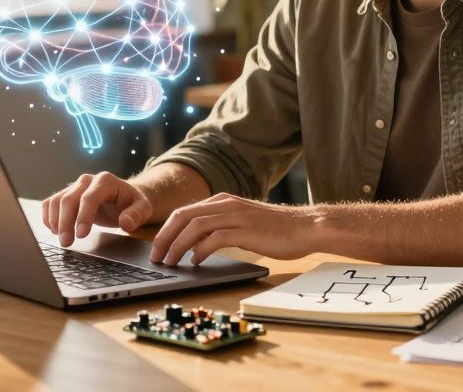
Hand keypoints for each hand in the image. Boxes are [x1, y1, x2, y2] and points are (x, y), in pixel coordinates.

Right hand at [42, 172, 153, 246]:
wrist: (124, 197)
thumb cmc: (132, 203)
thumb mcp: (142, 208)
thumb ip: (136, 215)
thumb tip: (126, 224)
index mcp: (106, 181)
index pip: (90, 197)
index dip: (83, 216)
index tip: (81, 234)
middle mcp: (87, 180)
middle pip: (69, 199)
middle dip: (65, 222)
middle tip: (66, 243)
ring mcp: (75, 186)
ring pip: (57, 201)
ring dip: (55, 221)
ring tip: (61, 239)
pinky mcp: (67, 194)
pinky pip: (51, 202)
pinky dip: (49, 216)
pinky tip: (53, 230)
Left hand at [149, 193, 322, 264]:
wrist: (306, 227)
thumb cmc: (276, 229)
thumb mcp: (242, 222)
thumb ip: (219, 227)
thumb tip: (193, 244)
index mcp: (223, 201)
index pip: (184, 212)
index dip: (166, 230)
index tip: (157, 248)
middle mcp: (226, 204)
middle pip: (183, 216)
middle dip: (165, 237)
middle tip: (156, 257)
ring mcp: (237, 216)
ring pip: (195, 227)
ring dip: (178, 245)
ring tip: (171, 262)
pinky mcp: (247, 231)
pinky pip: (215, 238)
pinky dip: (201, 250)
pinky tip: (196, 261)